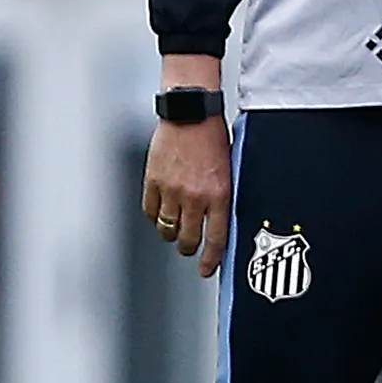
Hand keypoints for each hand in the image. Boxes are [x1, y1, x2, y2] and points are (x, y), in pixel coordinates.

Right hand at [143, 54, 231, 276]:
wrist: (191, 112)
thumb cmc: (214, 137)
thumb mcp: (230, 170)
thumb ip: (224, 197)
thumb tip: (221, 222)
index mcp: (219, 195)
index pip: (215, 240)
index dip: (210, 260)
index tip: (206, 270)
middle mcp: (194, 197)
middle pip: (187, 240)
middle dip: (189, 248)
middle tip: (189, 245)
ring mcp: (171, 190)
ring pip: (166, 230)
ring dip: (171, 234)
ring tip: (175, 227)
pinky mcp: (152, 181)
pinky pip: (150, 212)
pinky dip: (155, 217)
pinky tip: (161, 212)